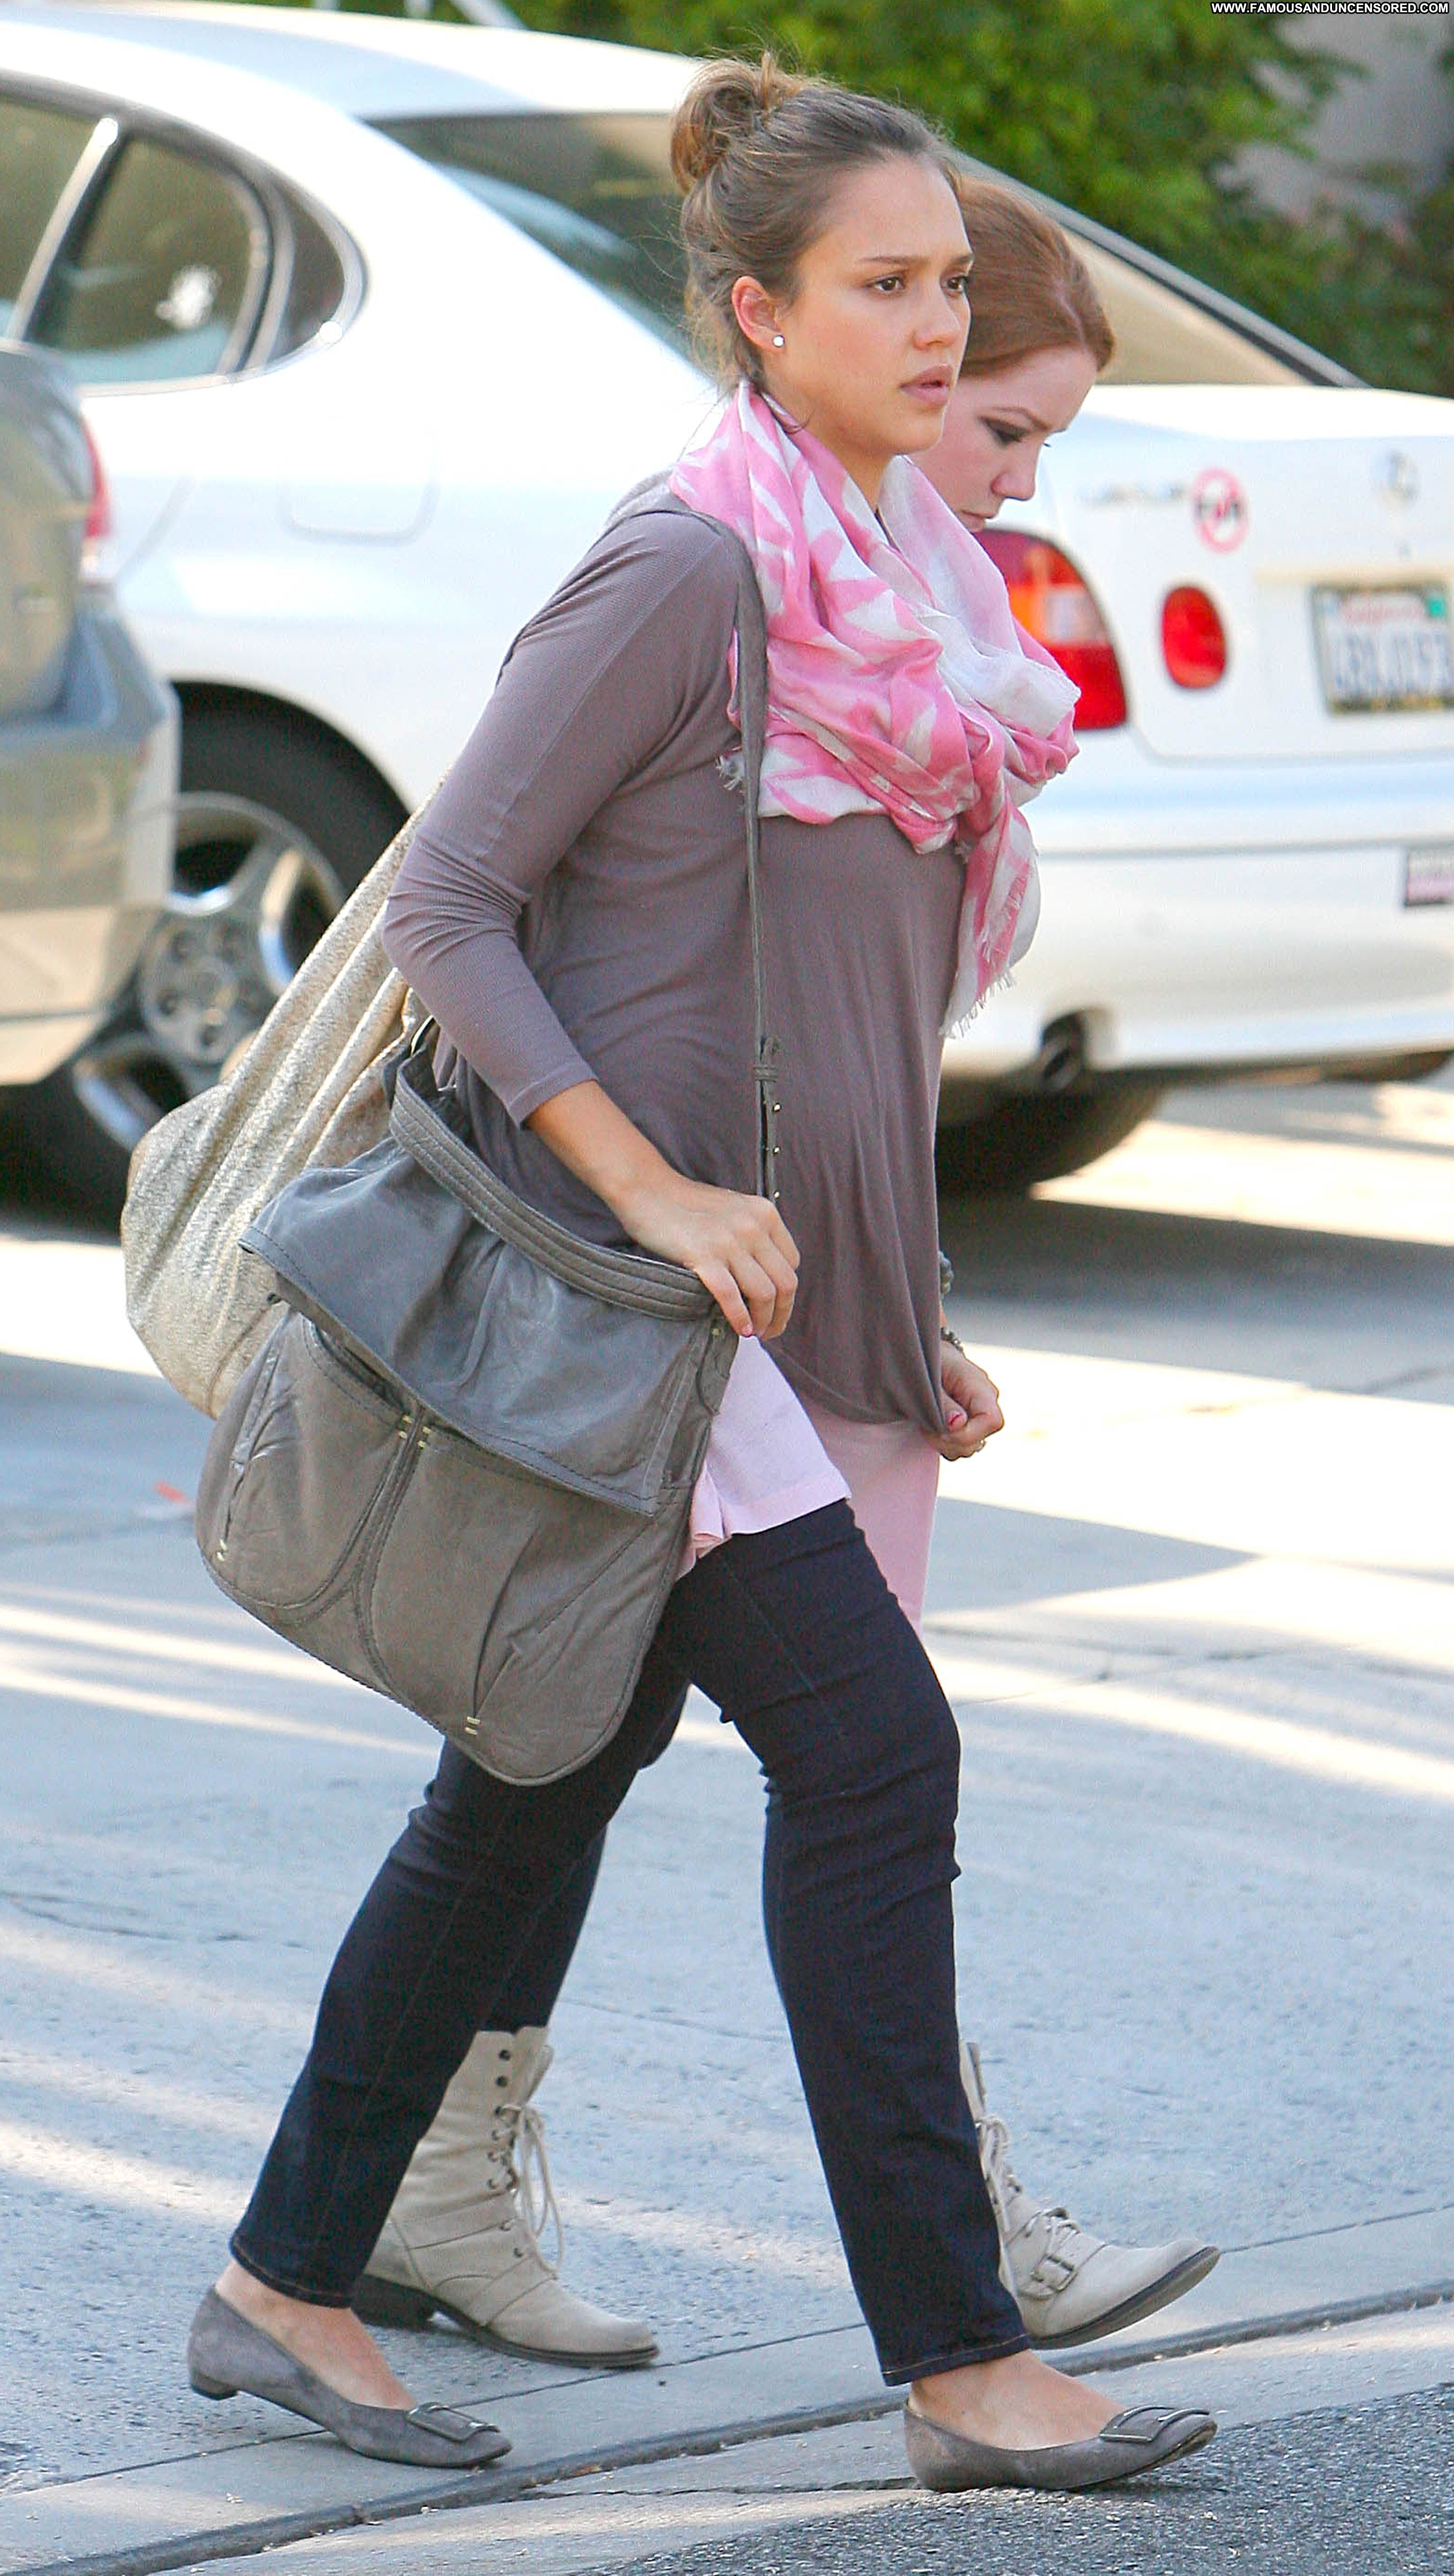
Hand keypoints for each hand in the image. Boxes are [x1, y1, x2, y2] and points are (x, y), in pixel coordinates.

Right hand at [524, 1080, 798, 1339]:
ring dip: (764, 1321)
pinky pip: (731, 1296)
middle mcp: (753, 1226)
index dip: (785, 1291)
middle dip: (781, 1314)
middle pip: (785, 1282)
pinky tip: (740, 1329)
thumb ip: (751, 1235)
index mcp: (765, 1213)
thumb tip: (762, 1276)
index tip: (775, 1306)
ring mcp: (729, 1241)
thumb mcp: (732, 1210)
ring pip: (764, 1293)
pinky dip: (739, 1318)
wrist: (646, 1188)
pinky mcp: (703, 1255)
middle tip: (770, 1330)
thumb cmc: (684, 1203)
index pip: (792, 1263)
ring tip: (755, 1333)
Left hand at [935, 1342, 1003, 1461]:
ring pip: (968, 1448)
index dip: (967, 1433)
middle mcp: (985, 1403)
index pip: (992, 1420)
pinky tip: (931, 1427)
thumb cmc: (926, 1362)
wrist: (924, 1354)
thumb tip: (958, 1423)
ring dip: (944, 1443)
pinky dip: (944, 1442)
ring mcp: (977, 1416)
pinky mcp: (967, 1425)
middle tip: (925, 1426)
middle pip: (978, 1440)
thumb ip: (943, 1402)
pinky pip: (960, 1445)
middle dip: (949, 1441)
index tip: (941, 1429)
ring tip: (926, 1423)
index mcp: (980, 1387)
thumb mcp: (928, 1378)